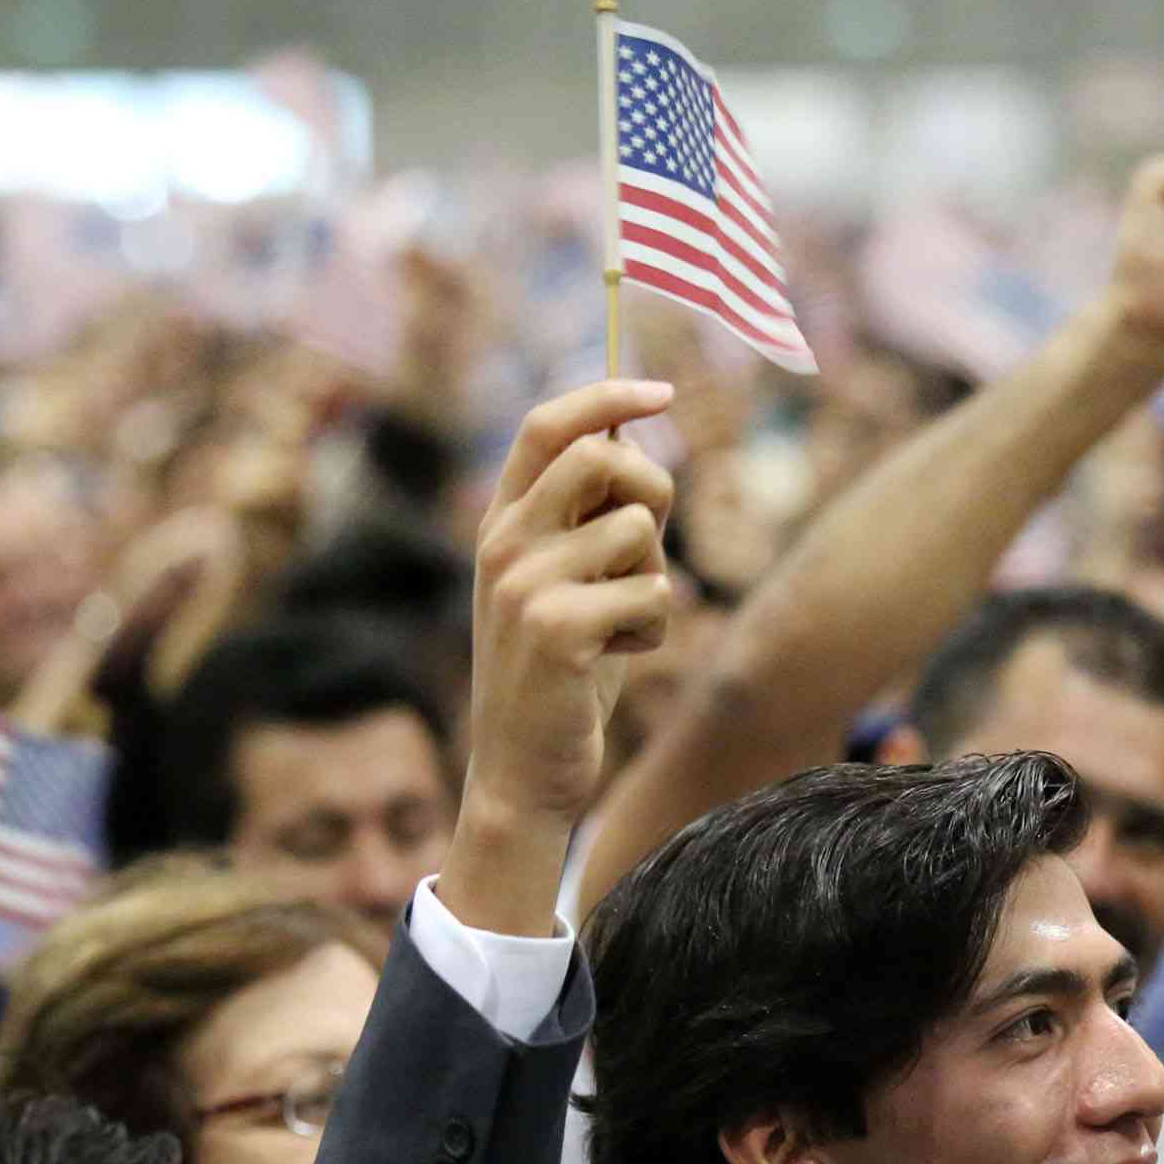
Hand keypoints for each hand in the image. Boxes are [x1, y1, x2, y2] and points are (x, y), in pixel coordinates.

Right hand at [460, 380, 676, 842]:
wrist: (521, 772)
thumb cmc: (561, 674)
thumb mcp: (569, 584)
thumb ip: (595, 520)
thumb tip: (638, 442)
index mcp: (501, 524)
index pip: (547, 427)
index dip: (607, 395)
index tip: (662, 391)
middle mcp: (503, 543)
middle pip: (603, 457)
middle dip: (654, 489)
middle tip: (648, 549)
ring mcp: (524, 584)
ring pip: (642, 530)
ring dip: (655, 580)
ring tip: (620, 624)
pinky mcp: (557, 628)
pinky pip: (656, 594)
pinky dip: (656, 630)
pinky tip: (618, 658)